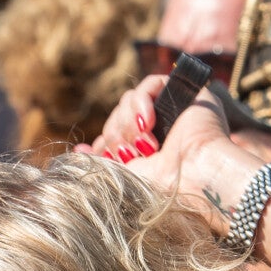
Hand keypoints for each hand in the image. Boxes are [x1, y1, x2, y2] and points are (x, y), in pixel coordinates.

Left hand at [86, 76, 256, 237]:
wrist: (192, 179)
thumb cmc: (160, 185)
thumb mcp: (121, 173)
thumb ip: (99, 160)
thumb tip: (78, 149)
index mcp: (146, 151)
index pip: (115, 133)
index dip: (106, 141)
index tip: (103, 155)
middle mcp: (160, 131)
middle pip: (118, 116)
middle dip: (116, 134)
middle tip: (129, 155)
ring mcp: (172, 112)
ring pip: (129, 100)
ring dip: (128, 123)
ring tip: (145, 144)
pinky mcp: (185, 94)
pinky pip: (150, 84)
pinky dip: (142, 101)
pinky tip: (148, 122)